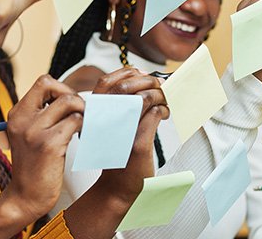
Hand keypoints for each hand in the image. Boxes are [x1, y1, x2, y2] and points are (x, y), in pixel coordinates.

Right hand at [0, 75, 83, 221]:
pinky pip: (75, 121)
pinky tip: (83, 137)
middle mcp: (22, 119)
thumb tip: (70, 97)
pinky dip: (84, 127)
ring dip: (82, 112)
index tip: (68, 107)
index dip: (61, 88)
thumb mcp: (29, 136)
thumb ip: (41, 115)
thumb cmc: (34, 167)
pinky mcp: (49, 145)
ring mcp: (34, 131)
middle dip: (73, 96)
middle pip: (54, 86)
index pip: (43, 81)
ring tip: (83, 126)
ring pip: (69, 102)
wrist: (25, 198)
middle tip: (80, 115)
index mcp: (17, 114)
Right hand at [91, 68, 169, 199]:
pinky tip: (165, 114)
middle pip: (125, 86)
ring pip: (144, 98)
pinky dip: (164, 110)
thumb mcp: (110, 126)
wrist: (116, 187)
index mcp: (95, 114)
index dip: (127, 73)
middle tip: (160, 87)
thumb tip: (140, 79)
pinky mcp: (137, 144)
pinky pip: (155, 115)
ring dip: (160, 96)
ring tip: (164, 102)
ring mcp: (121, 132)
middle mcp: (105, 121)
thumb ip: (118, 106)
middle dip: (148, 81)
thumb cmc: (116, 154)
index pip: (106, 81)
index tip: (143, 76)